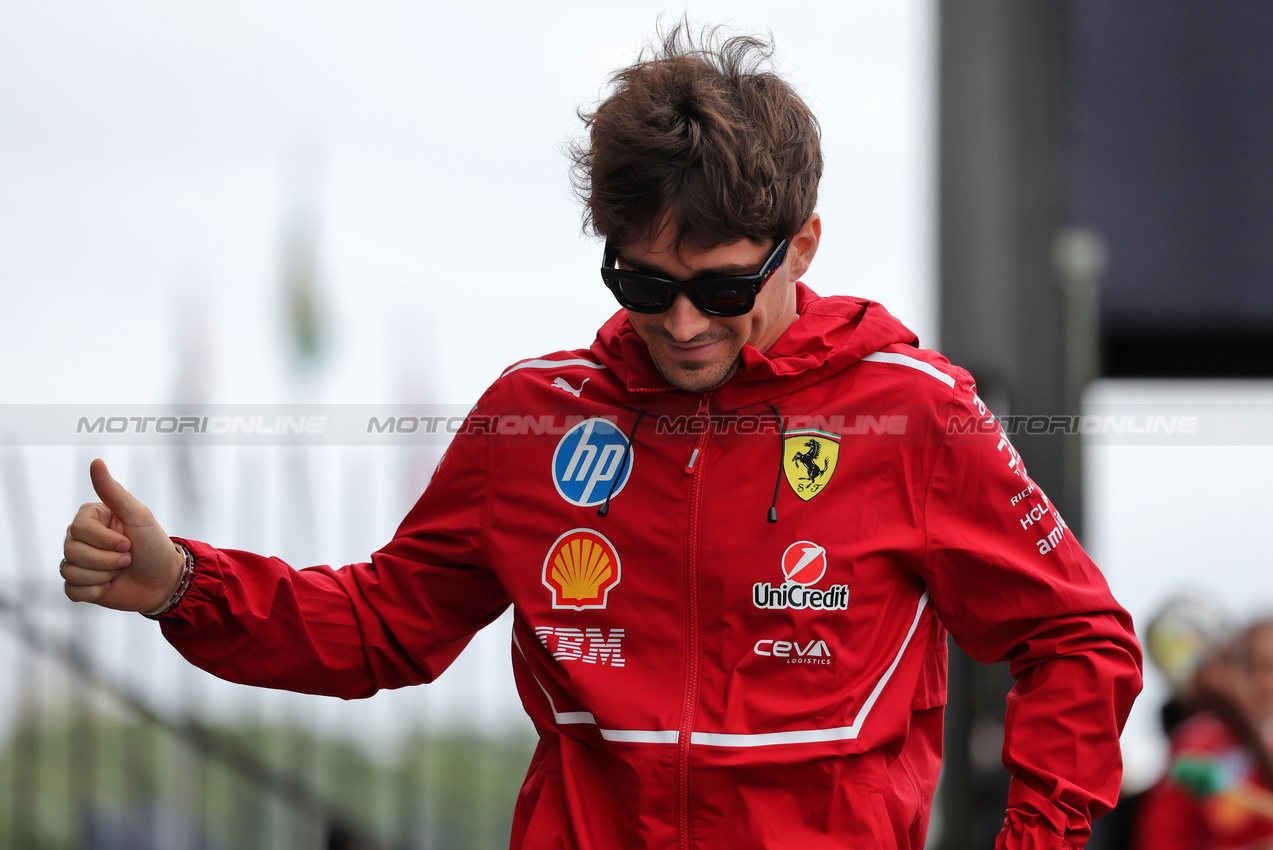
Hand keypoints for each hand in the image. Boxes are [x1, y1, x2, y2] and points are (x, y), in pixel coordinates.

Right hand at [61, 458, 184, 612]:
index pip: (78, 528)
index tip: (129, 542)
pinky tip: (110, 586)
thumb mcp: (138, 516)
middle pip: (72, 550)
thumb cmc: (154, 545)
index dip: (105, 540)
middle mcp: (82, 539)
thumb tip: (95, 462)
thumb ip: (114, 492)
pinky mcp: (81, 585)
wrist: (165, 581)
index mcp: (92, 519)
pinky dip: (94, 591)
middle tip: (128, 558)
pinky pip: (71, 590)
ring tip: (120, 571)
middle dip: (106, 559)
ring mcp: (79, 562)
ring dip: (102, 575)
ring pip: (70, 570)